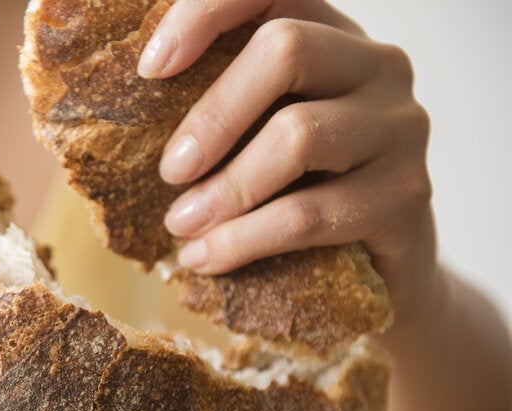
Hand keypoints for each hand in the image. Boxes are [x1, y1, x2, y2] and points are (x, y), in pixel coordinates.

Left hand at [140, 0, 434, 320]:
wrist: (376, 269)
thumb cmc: (297, 193)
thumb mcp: (257, 140)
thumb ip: (219, 114)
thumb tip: (120, 123)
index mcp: (329, 35)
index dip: (206, 13)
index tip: (151, 68)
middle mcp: (376, 65)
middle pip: (286, 49)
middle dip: (212, 115)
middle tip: (171, 171)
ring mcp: (400, 126)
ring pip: (298, 136)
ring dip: (224, 190)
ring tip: (180, 227)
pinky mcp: (406, 194)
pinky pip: (309, 213)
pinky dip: (244, 239)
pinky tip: (206, 257)